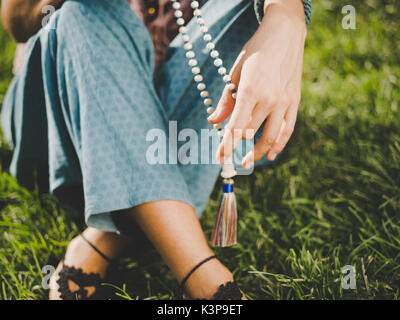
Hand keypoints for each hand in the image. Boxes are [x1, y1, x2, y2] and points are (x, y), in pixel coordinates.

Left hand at [208, 1, 306, 167]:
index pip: (236, 126)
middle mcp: (268, 99)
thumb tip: (213, 121)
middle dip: (236, 147)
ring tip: (246, 162)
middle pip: (250, 133)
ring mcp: (284, 102)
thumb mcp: (235, 72)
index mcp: (250, 90)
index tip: (219, 157)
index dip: (226, 145)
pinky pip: (287, 129)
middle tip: (228, 159)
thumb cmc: (256, 52)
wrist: (285, 34)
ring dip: (257, 153)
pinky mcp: (294, 102)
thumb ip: (225, 100)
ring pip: (270, 136)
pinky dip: (279, 145)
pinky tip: (271, 155)